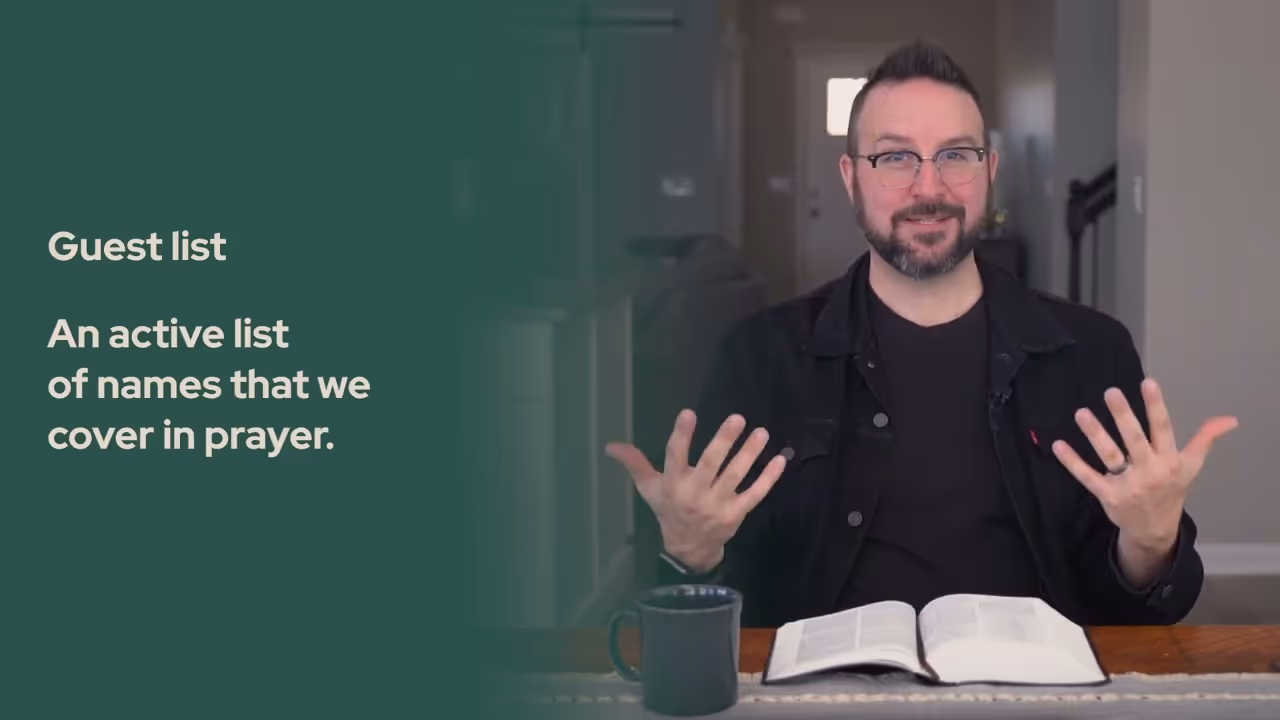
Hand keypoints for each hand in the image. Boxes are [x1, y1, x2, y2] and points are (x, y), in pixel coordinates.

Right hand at [605, 410, 786, 571]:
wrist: (688, 550)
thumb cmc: (669, 511)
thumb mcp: (649, 489)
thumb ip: (635, 463)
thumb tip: (611, 445)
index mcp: (673, 484)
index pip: (676, 456)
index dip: (682, 435)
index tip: (689, 413)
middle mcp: (695, 494)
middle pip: (710, 464)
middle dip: (724, 441)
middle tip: (737, 418)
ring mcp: (718, 505)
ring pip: (736, 476)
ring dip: (750, 453)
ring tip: (761, 433)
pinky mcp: (736, 513)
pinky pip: (755, 494)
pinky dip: (769, 478)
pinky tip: (779, 459)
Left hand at [1051, 378, 1237, 549]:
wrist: (1155, 530)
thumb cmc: (1171, 490)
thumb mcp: (1191, 466)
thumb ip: (1205, 439)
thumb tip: (1228, 419)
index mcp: (1169, 461)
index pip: (1163, 429)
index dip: (1155, 406)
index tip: (1148, 382)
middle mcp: (1149, 472)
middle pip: (1134, 440)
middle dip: (1123, 416)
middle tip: (1110, 392)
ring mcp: (1127, 484)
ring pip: (1109, 456)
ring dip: (1095, 434)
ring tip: (1081, 413)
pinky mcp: (1107, 496)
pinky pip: (1087, 477)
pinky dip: (1072, 462)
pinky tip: (1058, 445)